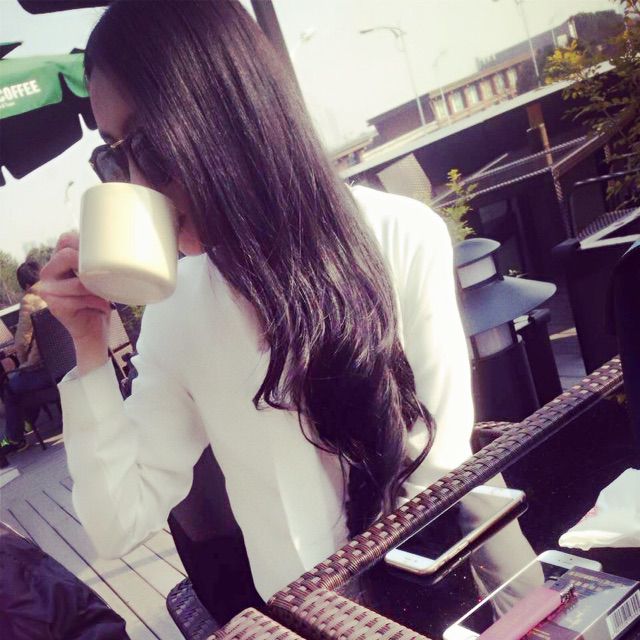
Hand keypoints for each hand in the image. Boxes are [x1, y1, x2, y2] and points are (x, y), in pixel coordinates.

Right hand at [40, 232, 110, 373]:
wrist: (94, 331)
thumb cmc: (98, 300)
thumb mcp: (96, 276)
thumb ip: (95, 260)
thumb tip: (114, 242)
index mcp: (56, 262)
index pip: (65, 239)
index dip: (85, 242)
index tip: (103, 253)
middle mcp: (47, 274)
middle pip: (67, 255)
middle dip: (91, 265)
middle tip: (106, 276)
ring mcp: (48, 291)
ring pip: (78, 281)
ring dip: (98, 288)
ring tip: (105, 294)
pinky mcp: (55, 306)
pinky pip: (82, 298)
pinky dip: (98, 302)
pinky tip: (102, 306)